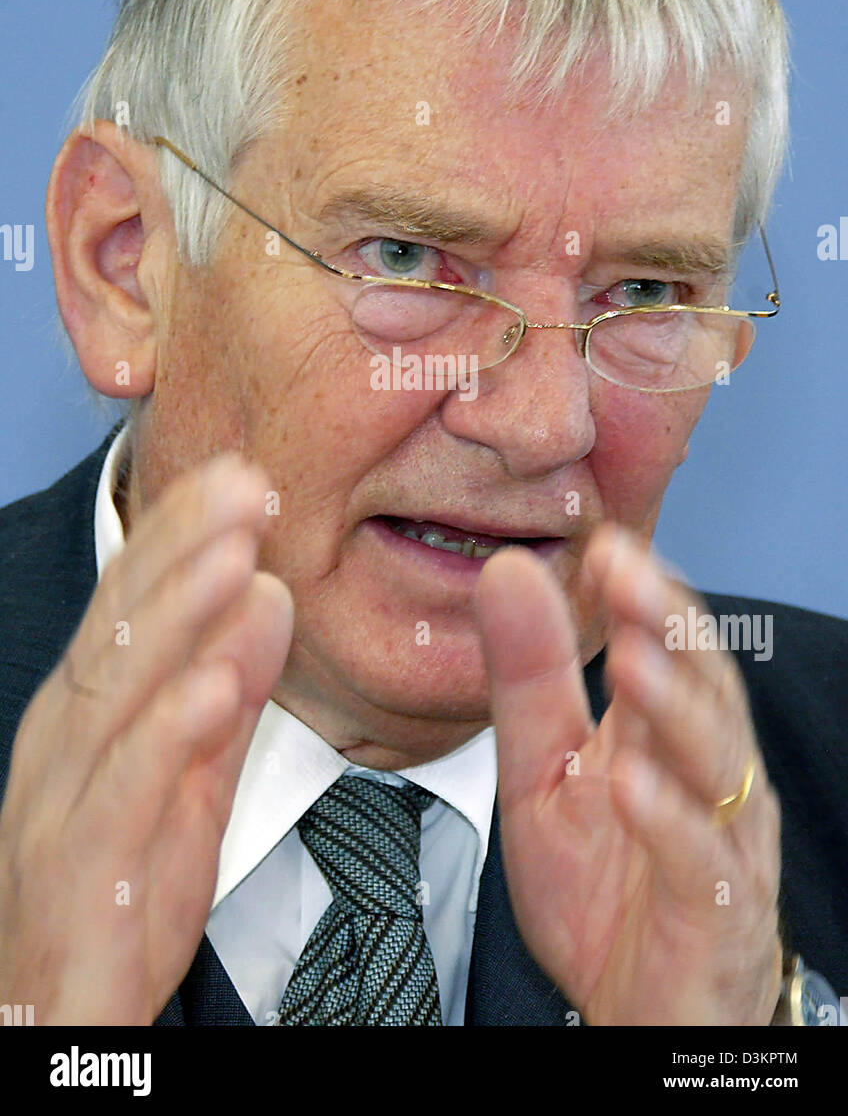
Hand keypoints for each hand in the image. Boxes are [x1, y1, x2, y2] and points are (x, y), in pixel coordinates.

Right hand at [0, 454, 292, 1024]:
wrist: (61, 1010)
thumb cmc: (122, 886)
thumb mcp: (193, 772)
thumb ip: (229, 686)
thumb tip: (268, 594)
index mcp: (89, 710)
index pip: (134, 602)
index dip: (183, 535)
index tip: (241, 473)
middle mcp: (63, 741)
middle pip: (121, 628)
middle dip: (180, 548)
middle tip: (243, 483)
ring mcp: (61, 801)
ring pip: (117, 693)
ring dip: (176, 617)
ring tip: (234, 555)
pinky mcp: (80, 869)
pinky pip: (124, 795)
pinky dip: (169, 735)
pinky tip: (216, 688)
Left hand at [475, 525, 782, 1025]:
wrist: (636, 1007)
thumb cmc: (602, 889)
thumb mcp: (543, 773)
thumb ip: (529, 678)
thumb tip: (508, 572)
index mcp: (659, 730)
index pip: (665, 639)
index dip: (639, 590)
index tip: (600, 541)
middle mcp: (704, 771)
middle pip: (701, 682)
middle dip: (665, 622)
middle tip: (626, 571)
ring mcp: (721, 837)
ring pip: (715, 761)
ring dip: (675, 705)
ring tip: (634, 659)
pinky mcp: (718, 910)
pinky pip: (702, 861)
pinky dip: (670, 820)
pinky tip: (635, 784)